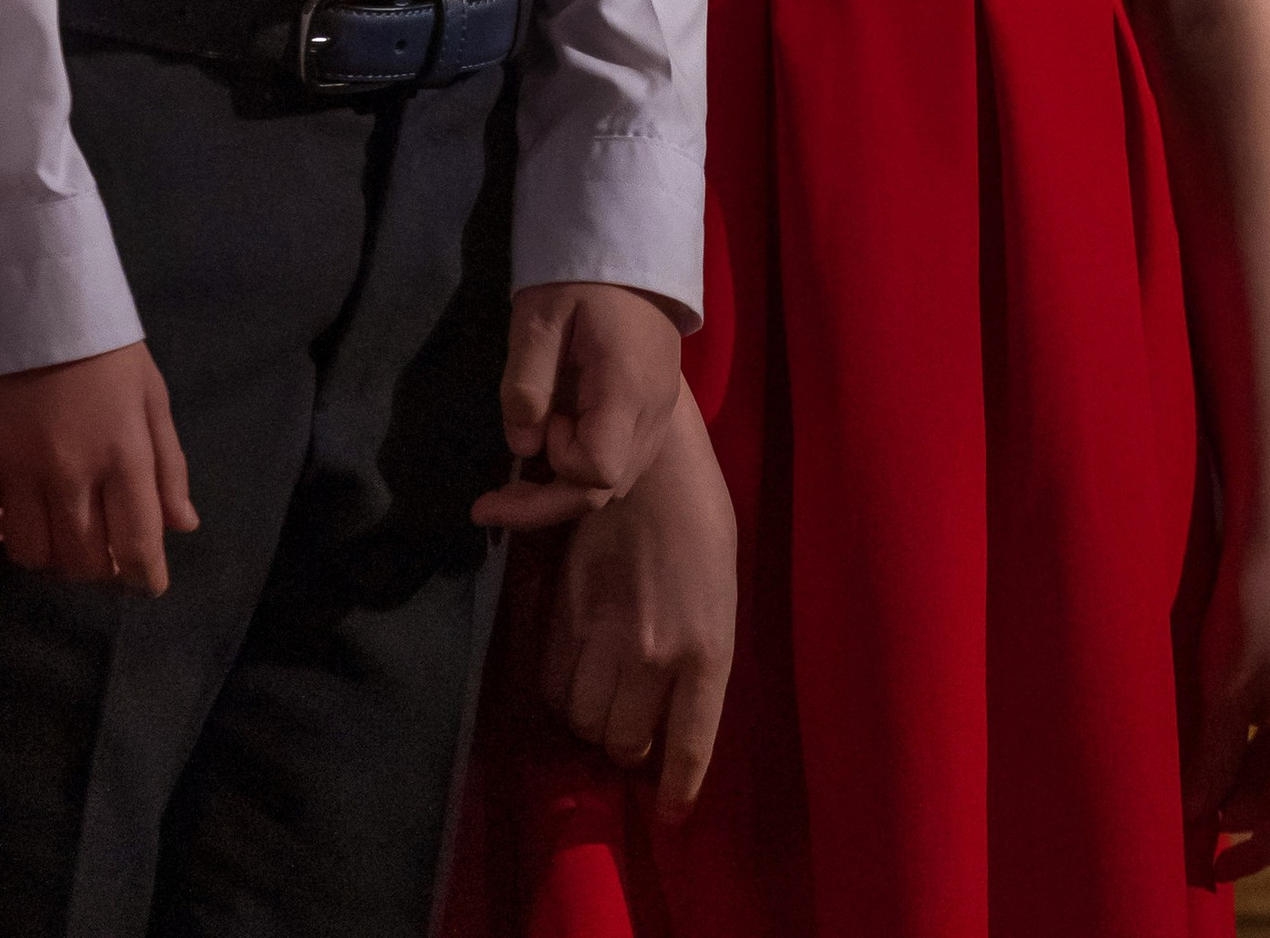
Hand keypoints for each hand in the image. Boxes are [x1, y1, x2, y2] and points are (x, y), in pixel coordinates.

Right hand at [0, 341, 196, 593]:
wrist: (35, 299)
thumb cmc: (104, 350)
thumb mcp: (151, 396)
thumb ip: (167, 466)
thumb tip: (182, 526)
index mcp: (124, 453)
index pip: (136, 542)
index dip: (143, 575)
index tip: (144, 583)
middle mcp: (72, 472)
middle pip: (82, 560)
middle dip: (97, 567)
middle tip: (98, 549)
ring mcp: (18, 469)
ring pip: (31, 554)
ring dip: (49, 554)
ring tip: (55, 530)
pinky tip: (10, 513)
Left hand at [477, 279, 684, 532]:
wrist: (634, 239)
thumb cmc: (583, 273)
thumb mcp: (540, 315)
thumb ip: (527, 382)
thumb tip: (521, 445)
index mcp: (627, 390)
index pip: (598, 470)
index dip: (560, 462)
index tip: (540, 422)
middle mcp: (653, 412)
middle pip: (606, 488)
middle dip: (546, 503)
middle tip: (486, 505)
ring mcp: (659, 411)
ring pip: (616, 481)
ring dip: (565, 488)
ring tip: (516, 481)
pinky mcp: (653, 405)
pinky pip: (623, 458)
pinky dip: (584, 468)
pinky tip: (554, 450)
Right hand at [539, 384, 735, 811]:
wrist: (647, 457)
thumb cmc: (698, 518)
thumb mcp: (720, 592)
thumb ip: (698, 655)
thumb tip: (668, 710)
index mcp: (708, 650)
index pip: (688, 748)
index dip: (676, 790)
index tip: (670, 812)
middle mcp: (655, 655)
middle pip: (624, 743)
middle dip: (627, 743)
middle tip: (630, 724)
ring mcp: (603, 635)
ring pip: (583, 721)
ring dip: (590, 720)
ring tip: (600, 697)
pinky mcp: (561, 614)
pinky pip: (549, 686)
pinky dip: (557, 694)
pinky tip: (570, 676)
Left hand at [1187, 532, 1269, 883]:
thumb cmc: (1250, 612)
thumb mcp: (1223, 693)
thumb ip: (1213, 760)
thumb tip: (1197, 813)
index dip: (1252, 851)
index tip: (1213, 867)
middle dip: (1241, 810)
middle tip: (1190, 809)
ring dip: (1247, 778)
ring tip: (1198, 773)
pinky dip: (1260, 748)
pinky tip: (1223, 740)